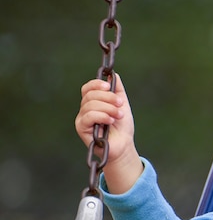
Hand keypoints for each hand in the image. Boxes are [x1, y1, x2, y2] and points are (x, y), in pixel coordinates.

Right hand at [75, 74, 142, 193]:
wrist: (123, 145)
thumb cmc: (122, 127)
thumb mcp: (122, 105)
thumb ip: (117, 89)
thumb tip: (113, 75)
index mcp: (93, 102)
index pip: (87, 88)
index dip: (96, 84)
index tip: (108, 86)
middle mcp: (85, 109)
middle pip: (89, 95)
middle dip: (108, 97)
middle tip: (120, 105)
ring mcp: (82, 119)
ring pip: (90, 105)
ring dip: (108, 108)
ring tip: (118, 116)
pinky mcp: (81, 128)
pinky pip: (88, 116)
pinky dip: (102, 116)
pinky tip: (111, 121)